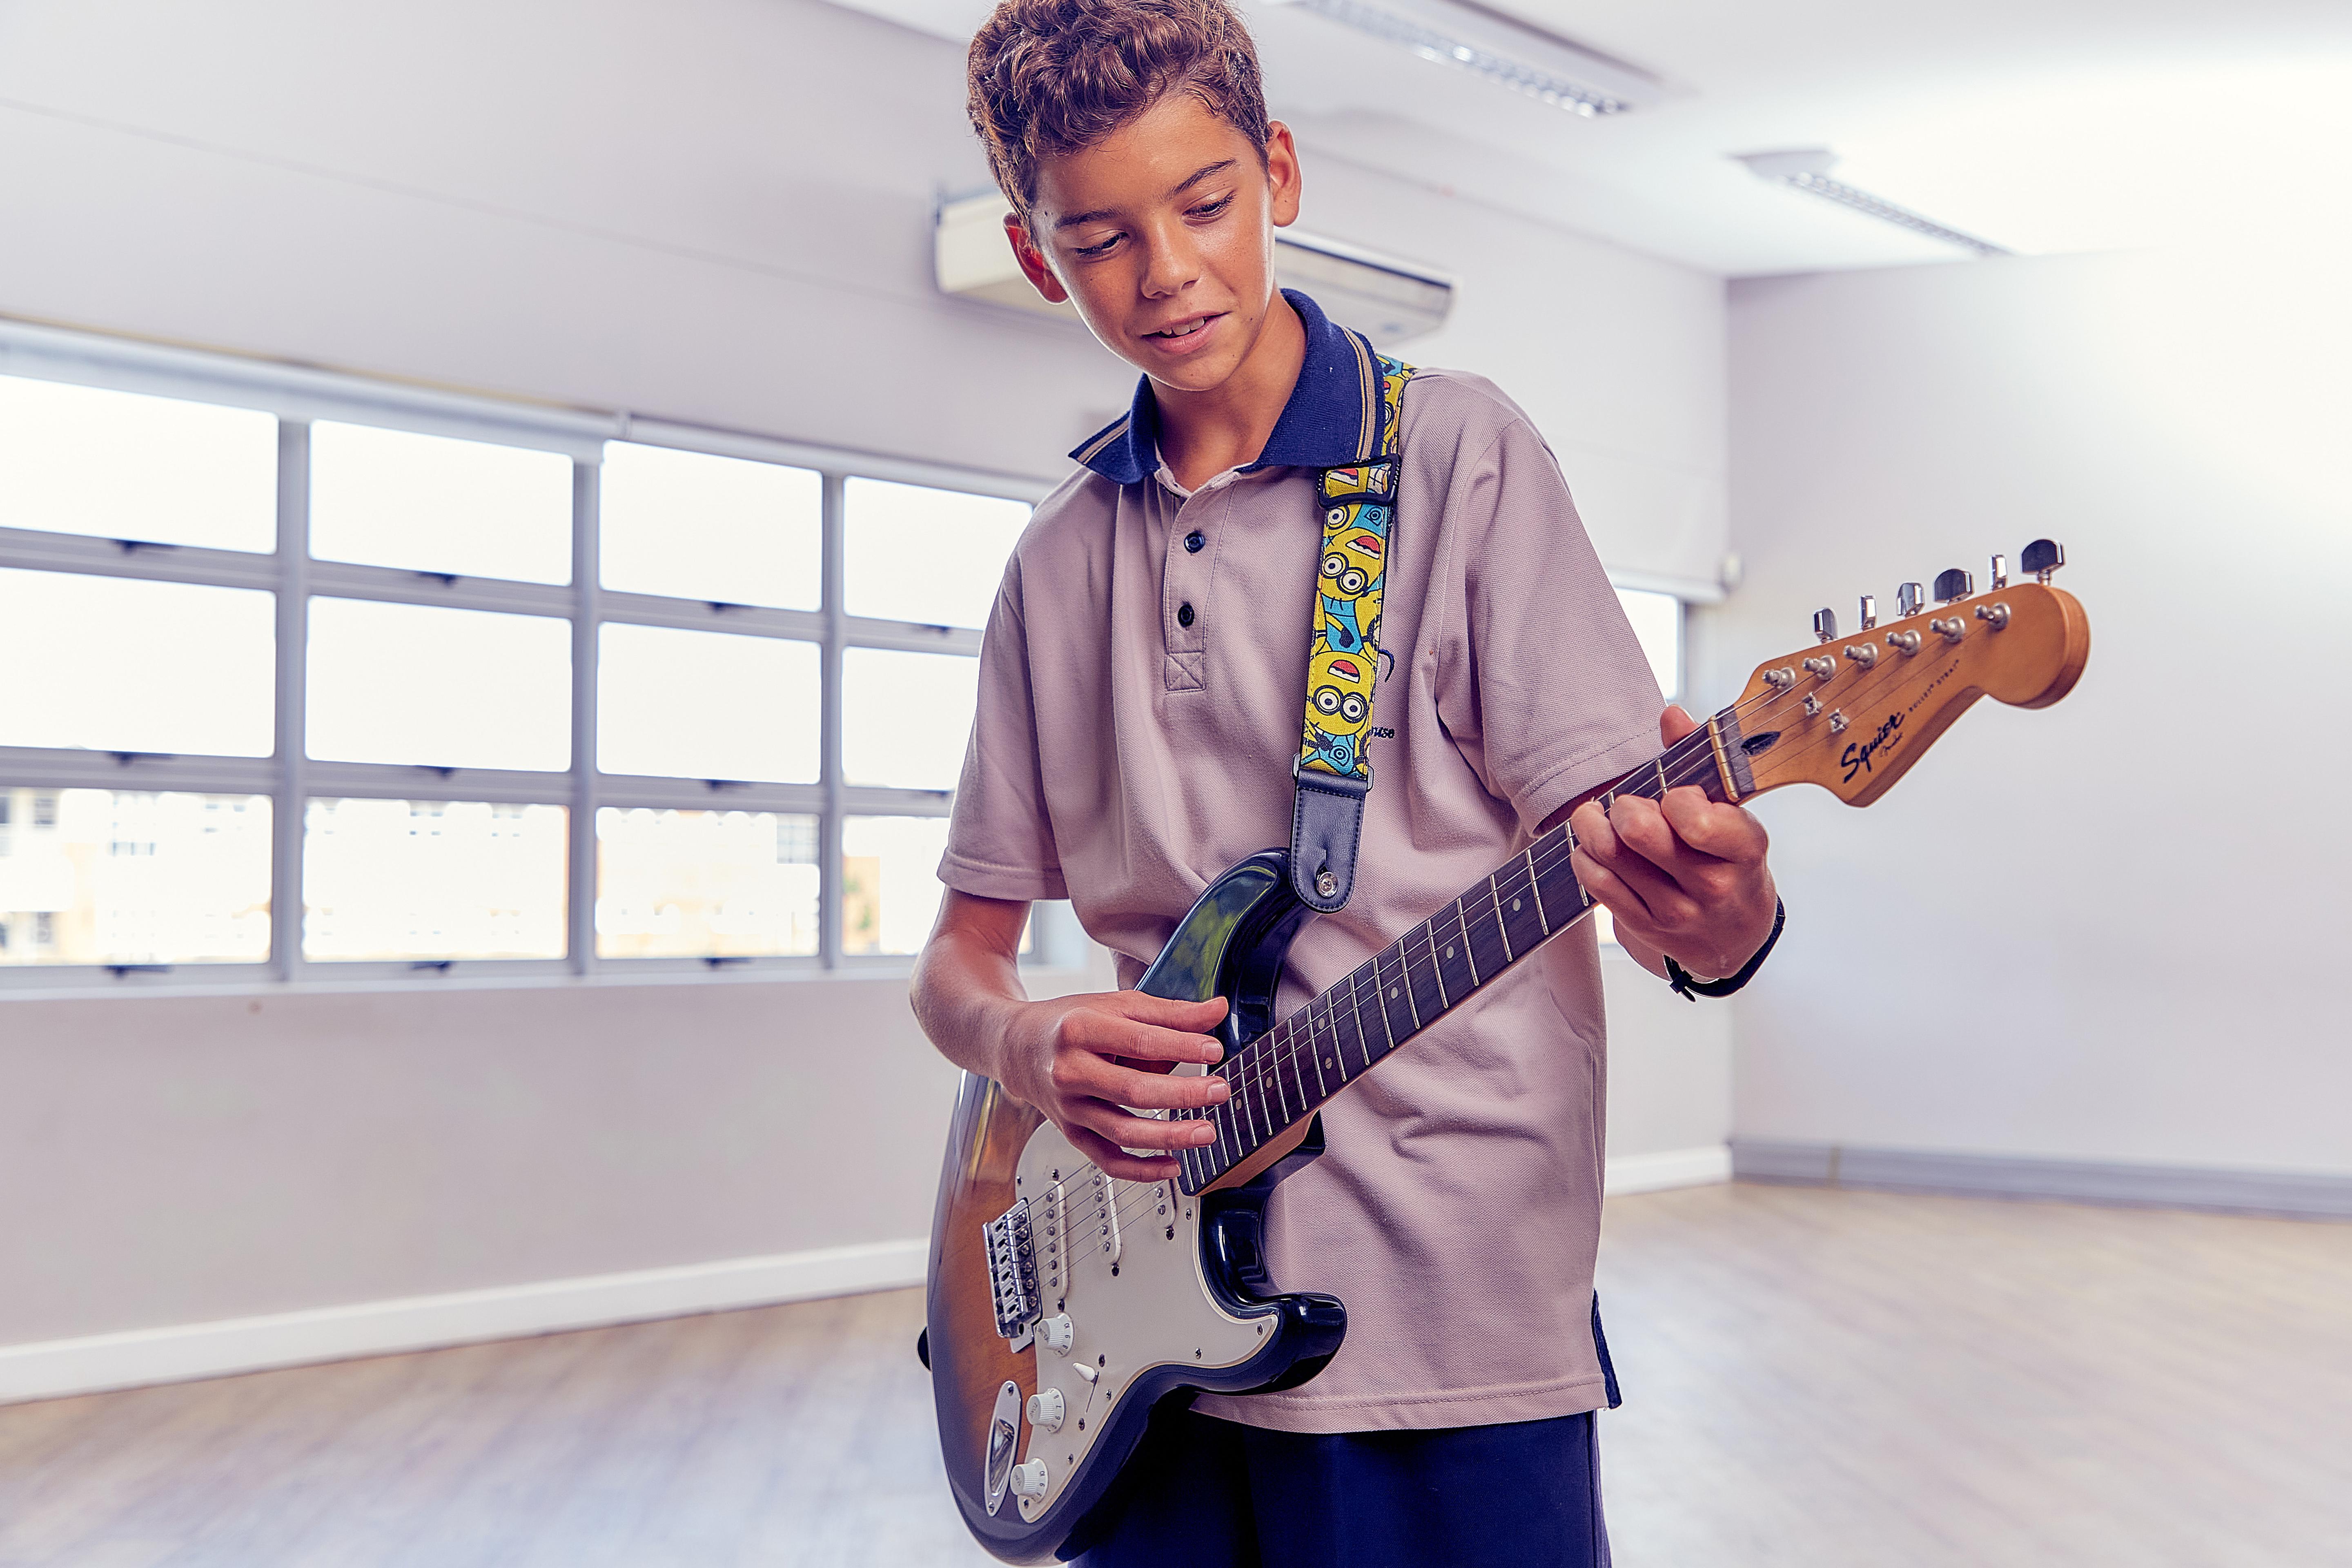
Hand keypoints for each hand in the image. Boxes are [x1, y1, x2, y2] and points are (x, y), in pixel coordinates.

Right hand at [997, 991, 1232, 1181]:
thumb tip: (1217, 1010)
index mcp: (1080, 1030)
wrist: (1017, 1048)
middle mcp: (1070, 1071)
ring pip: (1122, 1132)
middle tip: (1219, 1090)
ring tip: (1206, 1132)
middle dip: (1182, 1093)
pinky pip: (1107, 1160)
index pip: (1138, 1041)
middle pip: (1133, 1090)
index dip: (1181, 1046)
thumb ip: (1169, 1012)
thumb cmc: (1070, 1023)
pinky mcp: (1071, 1132)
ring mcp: (1069, 1107)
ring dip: (1169, 1137)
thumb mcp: (1116, 1005)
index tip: (1214, 1049)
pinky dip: (1141, 1170)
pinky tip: (1172, 1166)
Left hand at [1569, 705, 1777, 979]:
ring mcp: (1677, 912)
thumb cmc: (1729, 858)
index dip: (1673, 796)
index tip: (1676, 796)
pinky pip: (1597, 883)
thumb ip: (1701, 758)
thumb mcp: (1731, 812)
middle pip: (1638, 832)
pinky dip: (1585, 856)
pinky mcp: (1645, 927)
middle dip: (1623, 805)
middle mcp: (1712, 885)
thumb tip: (1671, 714)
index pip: (1692, 817)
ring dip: (1592, 826)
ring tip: (1595, 816)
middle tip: (1626, 804)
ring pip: (1610, 855)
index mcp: (1743, 848)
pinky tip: (1593, 847)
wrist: (1735, 936)